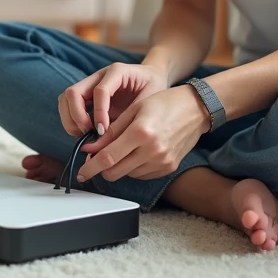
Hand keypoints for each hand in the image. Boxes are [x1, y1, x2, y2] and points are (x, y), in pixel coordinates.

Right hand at [58, 63, 168, 137]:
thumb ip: (132, 115)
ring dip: (70, 119)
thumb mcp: (150, 100)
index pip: (100, 90)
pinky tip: (85, 133)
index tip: (103, 131)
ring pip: (65, 98)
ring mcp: (89, 84)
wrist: (153, 77)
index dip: (99, 112)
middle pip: (73, 91)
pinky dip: (71, 121)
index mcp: (117, 72)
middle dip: (76, 116)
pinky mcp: (86, 96)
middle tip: (88, 134)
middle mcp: (98, 76)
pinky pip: (68, 106)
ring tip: (84, 135)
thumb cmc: (154, 88)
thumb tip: (116, 141)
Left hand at [76, 85, 209, 181]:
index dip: (90, 166)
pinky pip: (141, 174)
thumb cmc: (165, 103)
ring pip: (127, 174)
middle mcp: (152, 151)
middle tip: (94, 161)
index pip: (108, 157)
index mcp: (141, 132)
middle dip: (101, 169)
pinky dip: (132, 167)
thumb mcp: (135, 110)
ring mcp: (162, 162)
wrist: (196, 109)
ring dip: (118, 166)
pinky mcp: (168, 168)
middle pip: (115, 172)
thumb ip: (111, 131)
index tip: (81, 170)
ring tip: (121, 149)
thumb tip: (90, 148)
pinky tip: (135, 153)